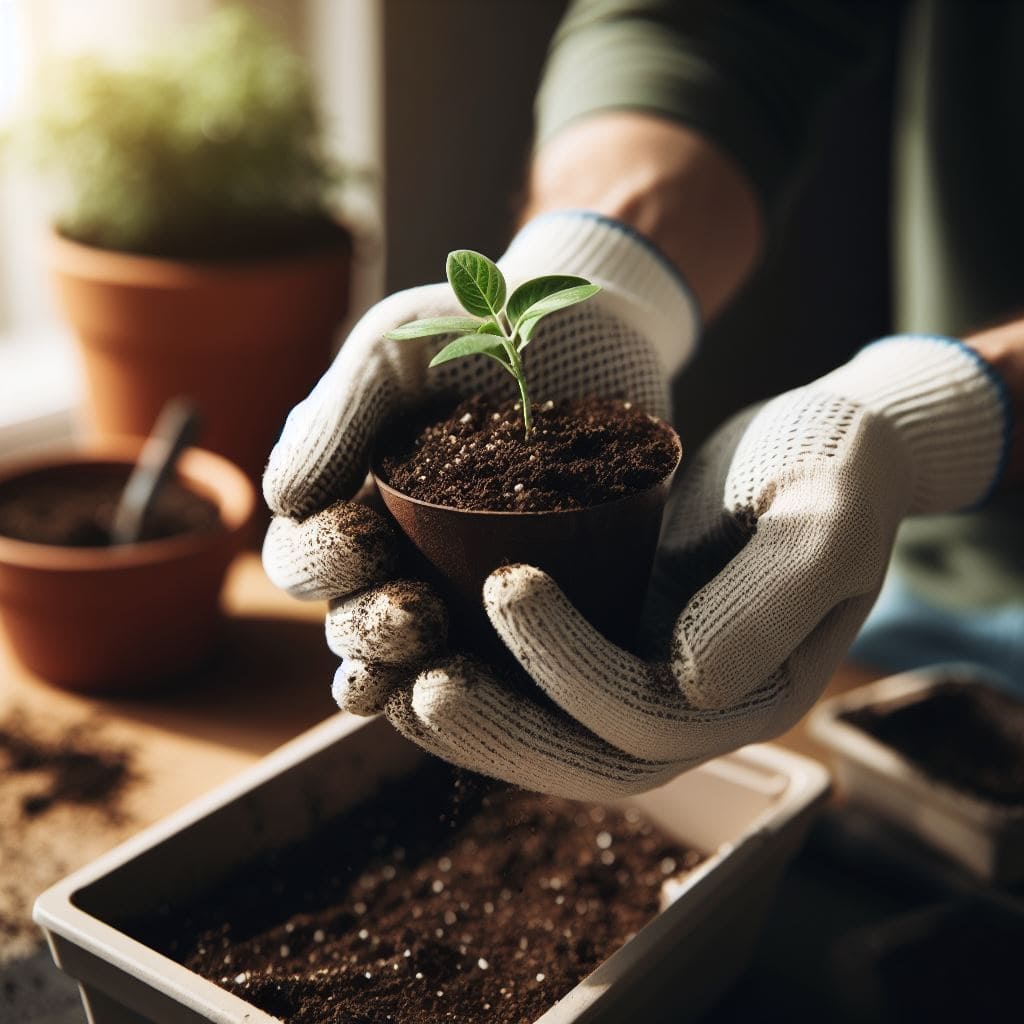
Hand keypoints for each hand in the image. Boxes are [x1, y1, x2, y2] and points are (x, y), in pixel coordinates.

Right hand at [261, 209, 696, 738]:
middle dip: (372, 631)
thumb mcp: (395, 354)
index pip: (302, 558)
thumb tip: (281, 500)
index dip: (322, 564)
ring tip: (443, 673)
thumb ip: (336, 419)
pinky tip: (503, 691)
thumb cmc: (474, 326)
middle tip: (417, 616)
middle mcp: (392, 554)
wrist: (588, 327)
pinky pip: (498, 660)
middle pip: (351, 624)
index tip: (365, 539)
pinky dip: (488, 685)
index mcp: (344, 500)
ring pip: (412, 661)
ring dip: (416, 678)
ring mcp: (458, 582)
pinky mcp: (527, 599)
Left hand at [275, 336, 1007, 799]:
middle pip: (588, 755)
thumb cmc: (832, 467)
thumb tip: (691, 679)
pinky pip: (539, 689)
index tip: (504, 584)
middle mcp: (696, 706)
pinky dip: (478, 682)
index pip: (648, 713)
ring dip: (472, 724)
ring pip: (553, 735)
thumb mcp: (820, 518)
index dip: (570, 668)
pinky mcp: (616, 644)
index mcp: (751, 690)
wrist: (827, 449)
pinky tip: (413, 654)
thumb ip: (772, 599)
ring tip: (390, 686)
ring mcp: (651, 680)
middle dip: (499, 729)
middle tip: (416, 686)